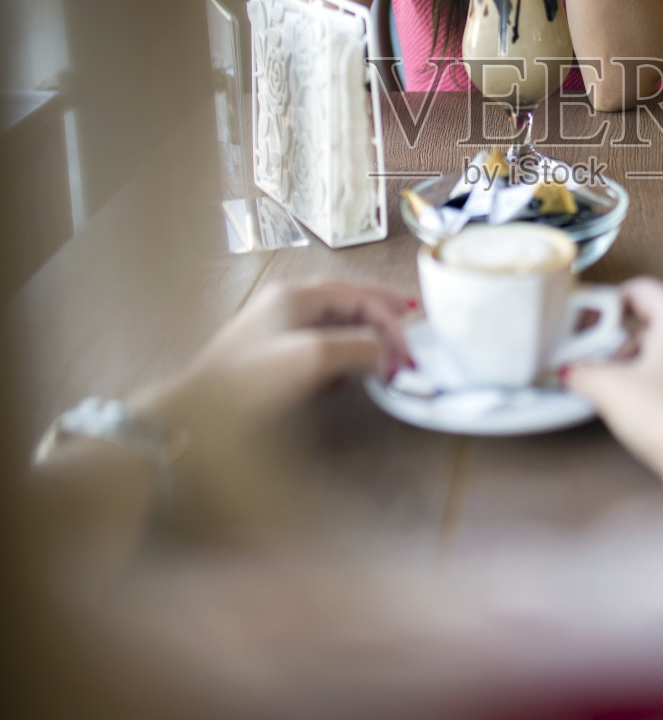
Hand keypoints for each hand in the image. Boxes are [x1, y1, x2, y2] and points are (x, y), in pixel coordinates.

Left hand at [133, 280, 413, 439]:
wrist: (192, 425)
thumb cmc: (250, 386)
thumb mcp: (311, 358)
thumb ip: (359, 348)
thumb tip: (390, 355)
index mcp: (294, 296)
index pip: (358, 294)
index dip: (391, 318)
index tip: (413, 350)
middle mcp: (285, 306)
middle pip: (348, 303)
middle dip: (382, 319)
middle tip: (412, 339)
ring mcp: (275, 333)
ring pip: (334, 325)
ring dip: (366, 337)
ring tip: (391, 354)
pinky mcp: (270, 361)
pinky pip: (319, 347)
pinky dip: (344, 354)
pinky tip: (352, 374)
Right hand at [563, 278, 662, 505]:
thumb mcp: (611, 390)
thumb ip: (583, 373)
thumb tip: (572, 372)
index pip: (642, 290)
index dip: (609, 305)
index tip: (591, 323)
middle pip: (658, 323)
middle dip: (625, 343)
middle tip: (602, 363)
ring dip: (646, 366)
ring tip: (624, 393)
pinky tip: (652, 412)